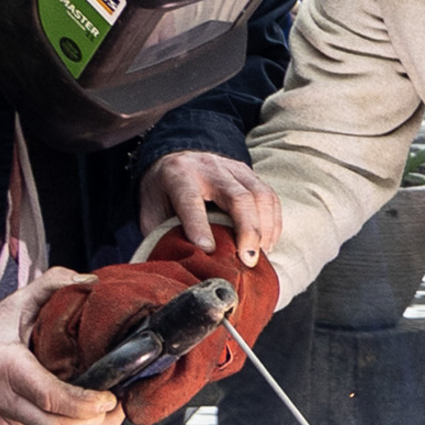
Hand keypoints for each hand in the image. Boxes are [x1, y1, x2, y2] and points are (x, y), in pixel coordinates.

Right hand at [0, 268, 122, 424]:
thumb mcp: (14, 304)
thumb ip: (52, 285)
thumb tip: (90, 281)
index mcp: (6, 365)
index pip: (49, 396)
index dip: (84, 403)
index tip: (109, 397)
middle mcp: (3, 400)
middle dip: (95, 422)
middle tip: (119, 406)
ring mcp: (4, 423)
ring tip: (110, 413)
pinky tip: (88, 420)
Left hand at [139, 150, 282, 264]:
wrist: (177, 157)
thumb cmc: (164, 193)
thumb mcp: (152, 211)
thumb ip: (160, 234)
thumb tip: (175, 266)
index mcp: (179, 176)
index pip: (191, 201)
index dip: (198, 226)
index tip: (207, 250)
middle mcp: (209, 168)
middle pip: (237, 197)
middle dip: (247, 231)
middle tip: (248, 260)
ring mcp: (233, 168)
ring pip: (261, 196)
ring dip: (265, 229)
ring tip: (262, 255)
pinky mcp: (250, 174)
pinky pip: (270, 198)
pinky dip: (273, 224)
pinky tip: (268, 244)